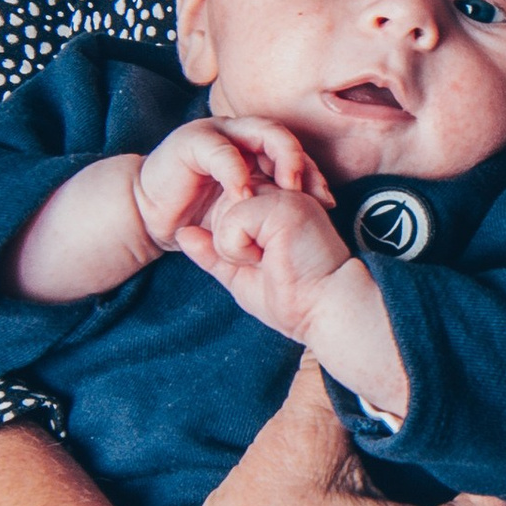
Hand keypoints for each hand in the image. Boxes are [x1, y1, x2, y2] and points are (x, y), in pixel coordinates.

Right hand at [135, 114, 332, 265]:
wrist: (151, 218)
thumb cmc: (199, 216)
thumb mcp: (245, 214)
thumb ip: (273, 206)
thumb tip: (318, 210)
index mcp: (255, 150)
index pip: (295, 152)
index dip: (314, 172)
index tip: (327, 201)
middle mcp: (240, 135)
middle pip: (282, 135)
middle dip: (302, 161)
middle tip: (312, 191)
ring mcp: (217, 134)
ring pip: (259, 131)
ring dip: (279, 157)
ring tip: (288, 187)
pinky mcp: (191, 142)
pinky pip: (220, 150)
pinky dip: (236, 171)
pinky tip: (244, 194)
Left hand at [197, 177, 358, 346]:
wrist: (323, 311)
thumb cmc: (293, 298)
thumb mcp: (240, 275)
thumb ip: (212, 252)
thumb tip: (182, 232)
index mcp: (274, 206)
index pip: (224, 209)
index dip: (231, 244)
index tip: (265, 265)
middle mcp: (281, 193)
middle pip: (220, 209)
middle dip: (231, 247)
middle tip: (268, 263)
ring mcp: (283, 195)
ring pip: (224, 213)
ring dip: (235, 249)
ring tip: (270, 260)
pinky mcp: (282, 205)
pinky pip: (232, 221)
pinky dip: (240, 249)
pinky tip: (270, 258)